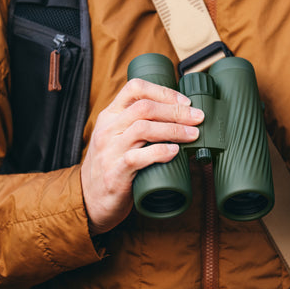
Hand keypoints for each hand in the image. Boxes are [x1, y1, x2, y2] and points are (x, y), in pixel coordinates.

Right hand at [80, 78, 203, 234]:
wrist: (91, 199)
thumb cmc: (114, 165)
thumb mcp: (119, 137)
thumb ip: (139, 123)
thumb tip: (180, 116)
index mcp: (110, 115)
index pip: (135, 88)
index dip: (164, 92)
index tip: (185, 102)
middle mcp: (107, 129)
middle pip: (144, 108)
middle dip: (176, 111)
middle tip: (198, 118)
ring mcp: (109, 151)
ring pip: (142, 128)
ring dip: (173, 129)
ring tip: (192, 134)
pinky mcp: (114, 173)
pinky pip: (137, 157)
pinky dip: (159, 152)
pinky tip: (174, 152)